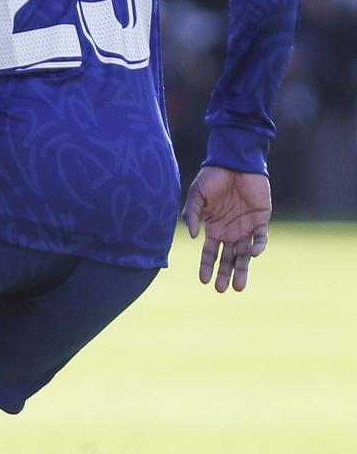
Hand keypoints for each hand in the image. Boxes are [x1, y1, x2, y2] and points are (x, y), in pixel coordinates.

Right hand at [180, 165, 270, 293]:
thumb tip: (194, 237)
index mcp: (214, 228)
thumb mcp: (196, 196)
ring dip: (242, 269)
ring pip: (245, 254)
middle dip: (225, 274)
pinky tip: (252, 254)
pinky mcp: (261, 219)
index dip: (207, 266)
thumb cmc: (212, 178)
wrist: (234, 163)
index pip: (210, 253)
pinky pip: (260, 237)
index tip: (203, 281)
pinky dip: (257, 246)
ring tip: (239, 286)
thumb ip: (191, 215)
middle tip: (222, 290)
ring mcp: (246, 227)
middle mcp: (230, 231)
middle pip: (228, 258)